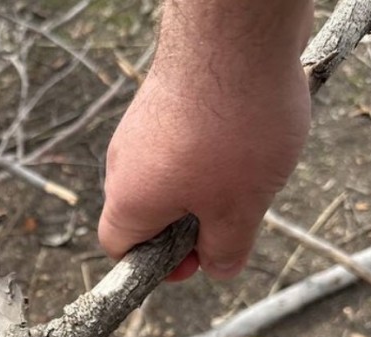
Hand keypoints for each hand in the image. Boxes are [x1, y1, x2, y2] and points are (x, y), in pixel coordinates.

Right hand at [98, 2, 313, 280]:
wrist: (235, 33)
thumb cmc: (234, 129)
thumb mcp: (240, 208)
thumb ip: (227, 248)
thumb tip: (217, 269)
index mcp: (128, 201)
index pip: (120, 248)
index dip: (157, 266)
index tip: (198, 258)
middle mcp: (122, 164)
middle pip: (146, 212)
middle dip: (191, 223)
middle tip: (235, 215)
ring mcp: (140, 127)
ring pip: (168, 175)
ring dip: (206, 184)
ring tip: (250, 169)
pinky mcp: (163, 99)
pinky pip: (181, 142)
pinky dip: (211, 150)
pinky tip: (249, 134)